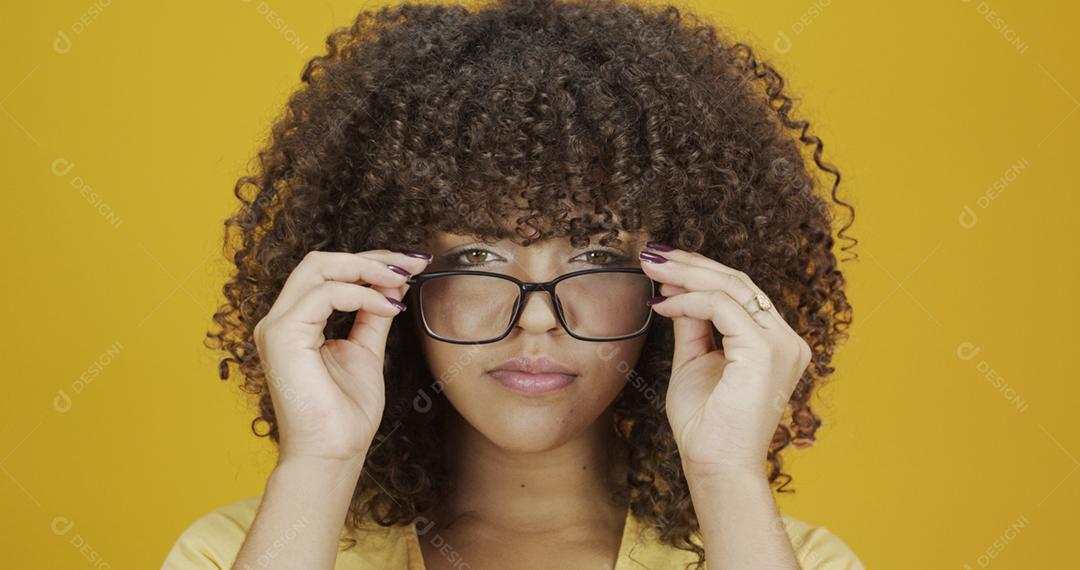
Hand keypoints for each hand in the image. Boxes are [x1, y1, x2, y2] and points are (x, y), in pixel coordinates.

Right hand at [253, 249, 430, 463]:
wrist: (333, 454)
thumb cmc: (345, 414)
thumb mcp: (367, 350)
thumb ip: (374, 314)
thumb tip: (394, 282)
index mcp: (297, 323)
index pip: (328, 272)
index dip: (370, 262)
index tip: (411, 264)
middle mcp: (280, 320)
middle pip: (320, 261)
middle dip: (371, 258)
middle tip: (412, 263)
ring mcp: (276, 326)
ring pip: (318, 267)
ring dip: (369, 269)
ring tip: (403, 282)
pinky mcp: (282, 336)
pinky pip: (324, 294)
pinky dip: (362, 294)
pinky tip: (389, 308)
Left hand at [638, 242, 811, 474]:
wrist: (714, 466)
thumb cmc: (705, 425)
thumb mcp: (694, 362)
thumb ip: (693, 326)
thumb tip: (676, 291)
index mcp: (775, 343)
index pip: (740, 291)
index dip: (700, 272)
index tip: (661, 266)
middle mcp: (786, 340)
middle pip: (738, 282)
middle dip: (690, 264)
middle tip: (651, 254)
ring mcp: (780, 344)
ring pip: (732, 287)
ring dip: (685, 274)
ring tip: (650, 268)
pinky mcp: (764, 351)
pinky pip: (722, 307)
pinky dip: (688, 301)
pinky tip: (661, 305)